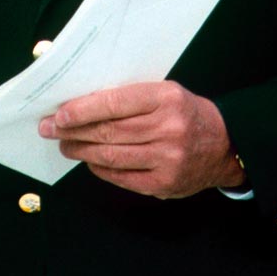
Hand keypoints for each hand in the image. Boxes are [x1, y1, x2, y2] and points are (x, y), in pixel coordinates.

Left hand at [39, 81, 245, 198]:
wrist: (227, 145)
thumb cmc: (185, 113)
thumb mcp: (163, 92)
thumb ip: (128, 97)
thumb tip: (79, 105)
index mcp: (165, 98)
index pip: (113, 103)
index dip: (81, 110)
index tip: (58, 115)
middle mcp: (168, 128)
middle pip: (108, 131)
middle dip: (72, 131)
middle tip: (49, 130)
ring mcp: (168, 158)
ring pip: (111, 156)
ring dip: (81, 151)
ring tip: (65, 145)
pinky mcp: (165, 183)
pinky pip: (122, 177)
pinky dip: (101, 169)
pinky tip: (90, 161)